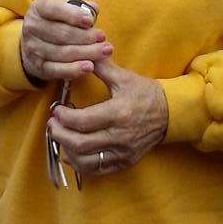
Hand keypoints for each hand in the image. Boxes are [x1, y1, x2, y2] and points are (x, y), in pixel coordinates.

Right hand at [20, 0, 112, 82]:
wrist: (35, 41)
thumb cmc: (56, 20)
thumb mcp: (65, 7)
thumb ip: (80, 5)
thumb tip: (93, 8)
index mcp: (38, 8)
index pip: (54, 9)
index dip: (72, 15)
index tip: (90, 21)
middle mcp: (32, 27)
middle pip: (61, 34)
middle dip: (85, 37)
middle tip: (103, 38)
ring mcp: (33, 48)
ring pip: (62, 53)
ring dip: (85, 53)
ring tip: (103, 52)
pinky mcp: (38, 66)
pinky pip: (57, 70)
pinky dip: (74, 69)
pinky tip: (89, 67)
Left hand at [48, 58, 168, 176]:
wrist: (170, 113)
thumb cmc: (146, 93)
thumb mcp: (124, 77)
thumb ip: (101, 67)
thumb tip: (83, 53)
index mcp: (118, 113)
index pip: (83, 121)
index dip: (64, 118)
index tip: (56, 110)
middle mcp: (119, 136)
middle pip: (80, 144)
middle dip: (60, 135)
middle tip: (52, 125)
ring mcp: (122, 152)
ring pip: (86, 161)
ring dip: (67, 151)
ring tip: (60, 137)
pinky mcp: (124, 162)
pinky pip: (97, 170)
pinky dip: (80, 164)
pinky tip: (72, 153)